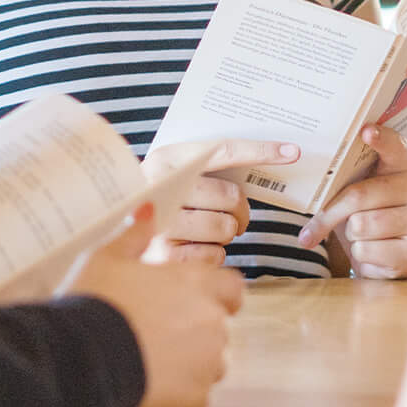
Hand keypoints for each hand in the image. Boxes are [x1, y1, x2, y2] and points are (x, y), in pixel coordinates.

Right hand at [60, 204, 247, 406]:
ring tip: (151, 359)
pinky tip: (150, 383)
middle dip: (195, 330)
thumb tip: (147, 208)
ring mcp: (208, 362)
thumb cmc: (96, 302)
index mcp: (197, 283)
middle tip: (156, 332)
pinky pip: (197, 395)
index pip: (233, 288)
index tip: (193, 300)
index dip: (216, 294)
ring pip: (211, 363)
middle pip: (218, 327)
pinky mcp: (196, 396)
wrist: (82, 356)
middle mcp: (212, 321)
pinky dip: (179, 392)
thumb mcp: (107, 258)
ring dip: (191, 362)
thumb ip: (134, 234)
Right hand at [140, 138, 291, 264]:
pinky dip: (212, 255)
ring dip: (224, 233)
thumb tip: (273, 155)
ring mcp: (161, 222)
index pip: (223, 151)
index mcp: (167, 158)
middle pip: (231, 196)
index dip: (260, 151)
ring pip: (226, 227)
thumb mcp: (174, 174)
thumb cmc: (161, 203)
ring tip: (204, 231)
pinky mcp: (164, 255)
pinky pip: (215, 256)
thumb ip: (207, 166)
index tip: (291, 152)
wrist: (114, 234)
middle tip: (230, 214)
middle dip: (239, 210)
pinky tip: (192, 249)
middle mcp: (161, 186)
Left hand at [294, 126, 406, 277]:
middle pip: (359, 195)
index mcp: (406, 163)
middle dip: (331, 213)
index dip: (381, 139)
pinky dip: (360, 255)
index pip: (394, 146)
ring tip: (363, 235)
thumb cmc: (369, 213)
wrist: (391, 257)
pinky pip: (366, 251)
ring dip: (351, 235)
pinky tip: (375, 252)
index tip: (366, 131)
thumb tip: (309, 173)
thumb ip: (347, 177)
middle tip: (312, 227)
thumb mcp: (360, 190)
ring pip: (360, 225)